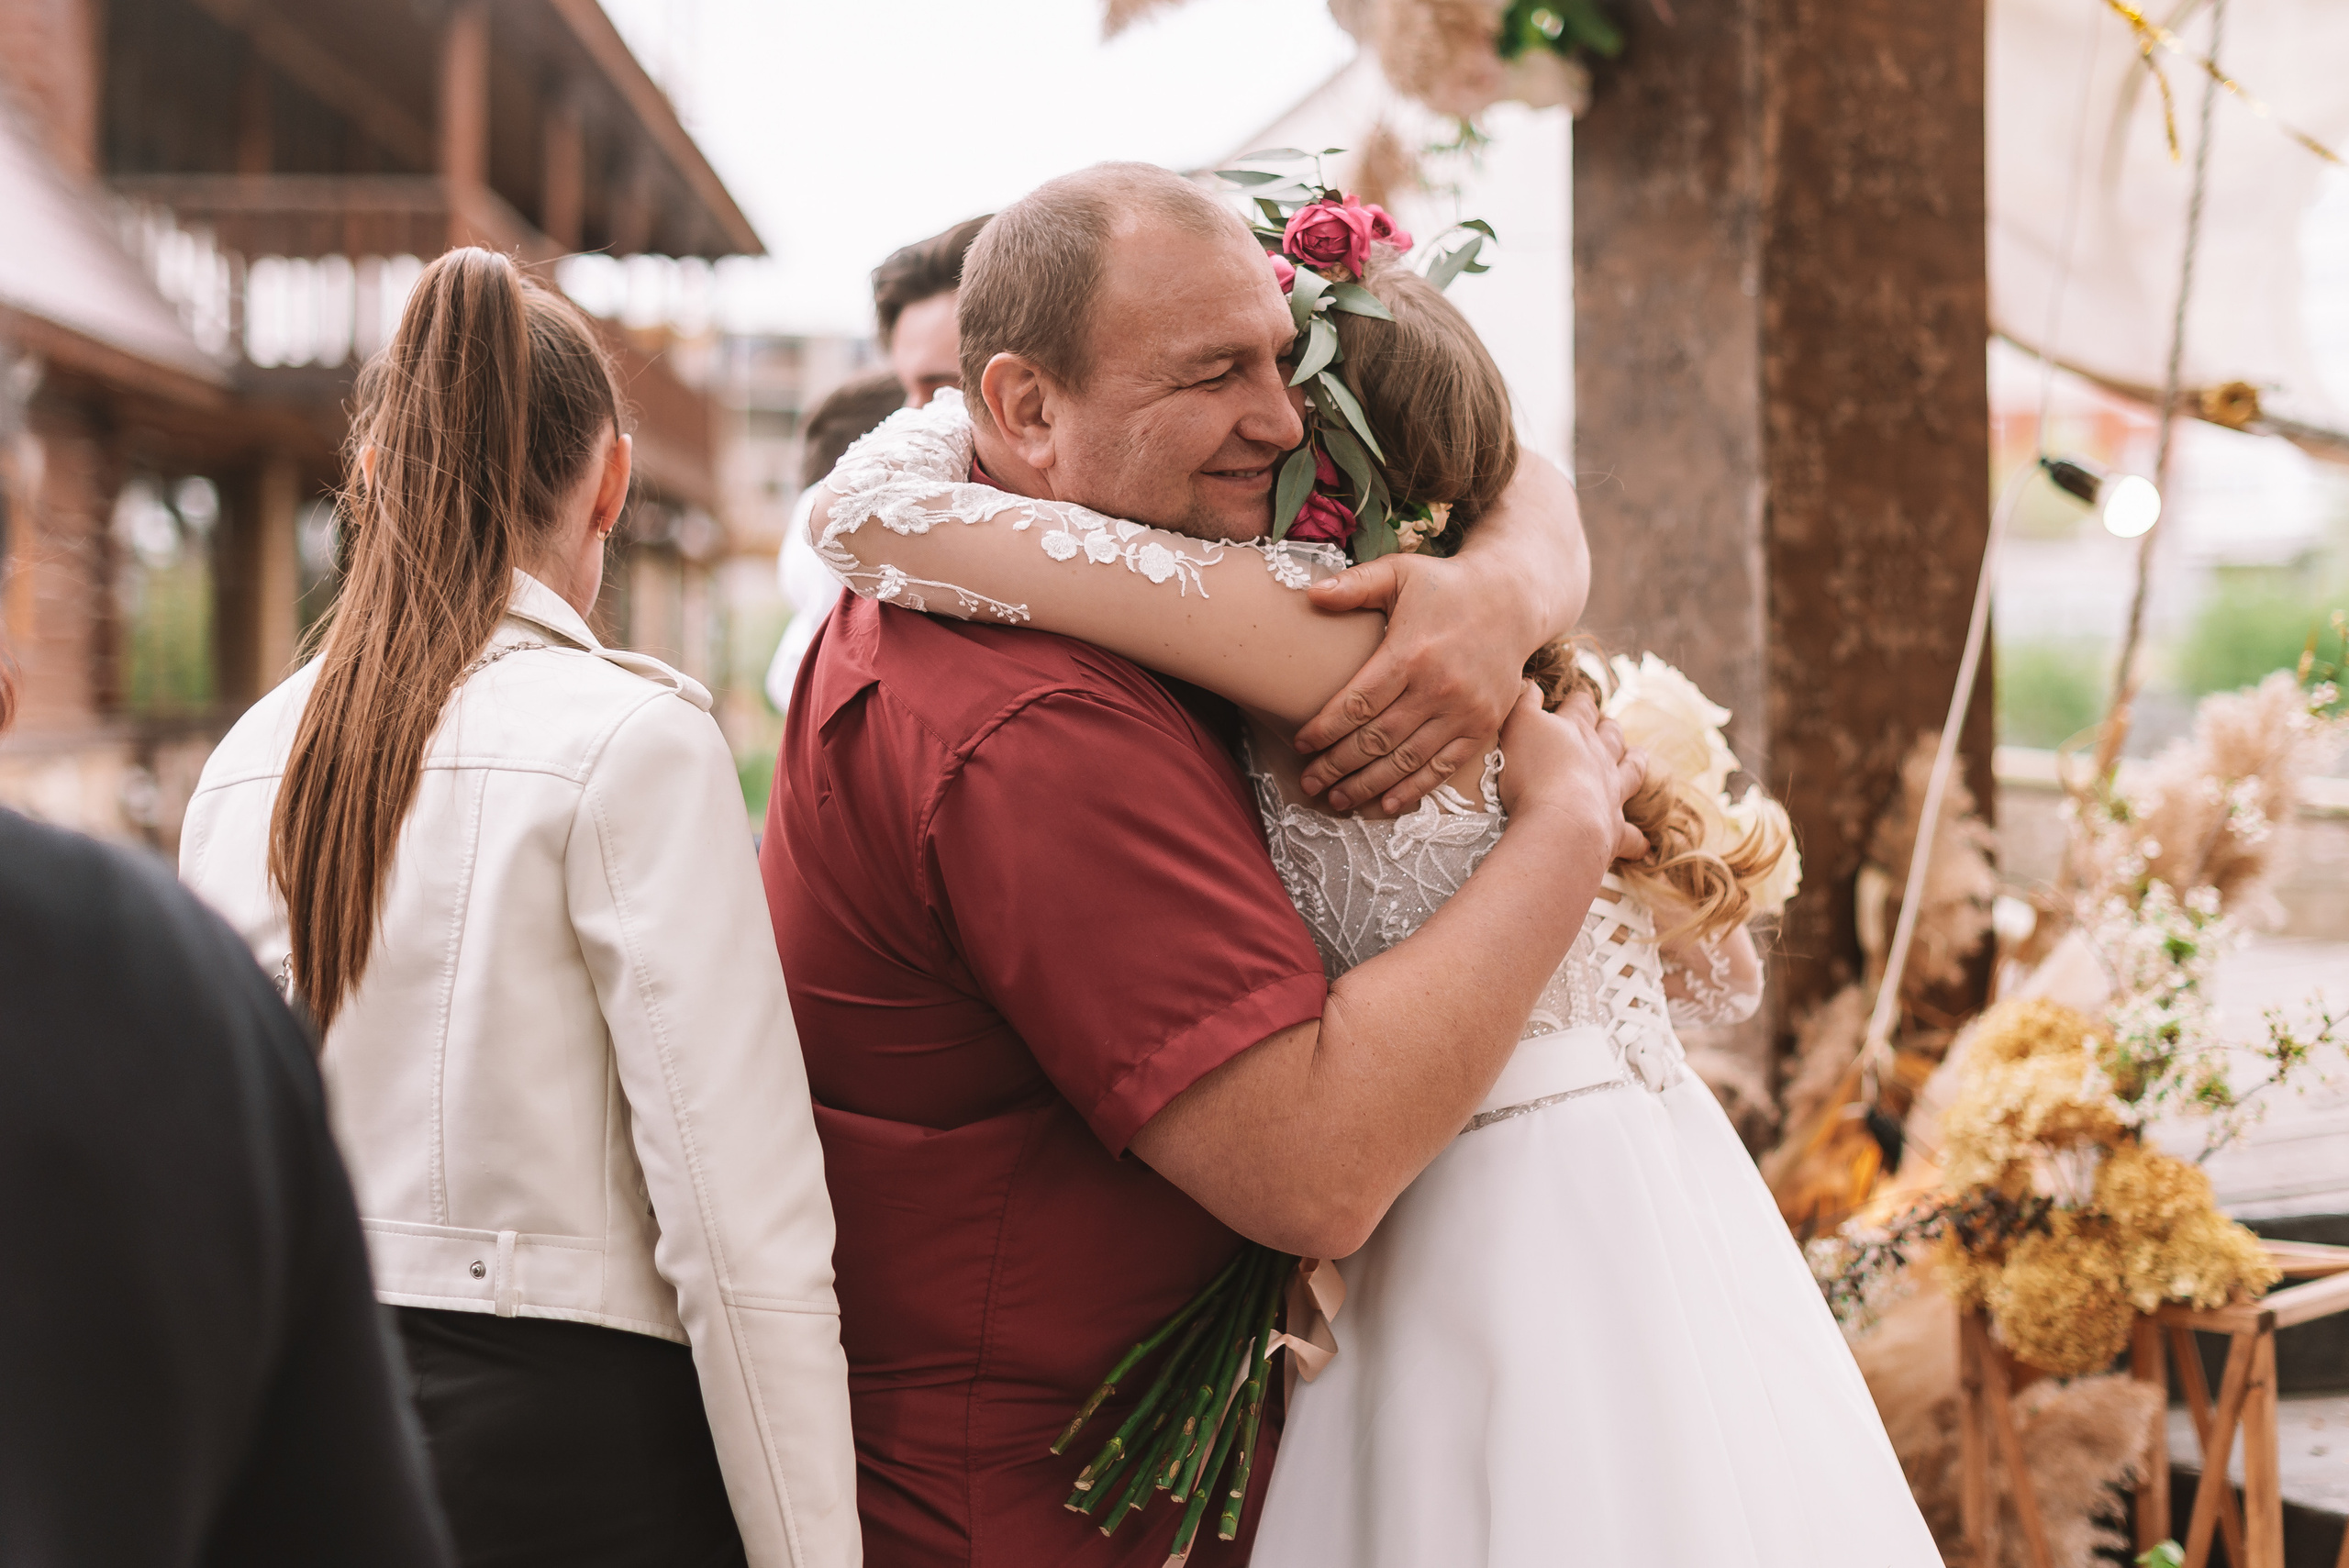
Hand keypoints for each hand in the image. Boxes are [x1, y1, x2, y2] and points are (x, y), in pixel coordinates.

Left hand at [1295, 551, 1539, 814]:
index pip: (1357, 704)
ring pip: (1406, 760)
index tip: (1300, 744)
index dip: (1325, 729)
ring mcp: (1464, 711)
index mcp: (1410, 652)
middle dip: (1337, 765)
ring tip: (1337, 799)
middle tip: (1308, 782)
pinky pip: (1443, 767)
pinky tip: (1386, 804)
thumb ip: (1354, 584)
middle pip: (1376, 739)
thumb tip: (1310, 595)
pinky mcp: (1483, 725)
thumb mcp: (1400, 573)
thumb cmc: (1447, 585)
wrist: (1513, 598)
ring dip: (1368, 784)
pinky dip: (1414, 789)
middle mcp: (1438, 687)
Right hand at [1495, 684, 1648, 864]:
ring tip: (1638, 755)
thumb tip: (1530, 682)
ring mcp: (1611, 792)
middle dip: (1608, 727)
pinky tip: (1646, 846)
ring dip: (1635, 761)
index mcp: (1575, 730)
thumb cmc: (1533, 772)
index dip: (1578, 701)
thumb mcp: (1517, 725)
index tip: (1574, 701)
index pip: (1581, 705)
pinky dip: (1640, 840)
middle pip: (1610, 734)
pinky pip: (1633, 836)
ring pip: (1631, 771)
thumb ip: (1522, 700)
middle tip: (1605, 724)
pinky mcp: (1614, 829)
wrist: (1559, 823)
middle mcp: (1599, 757)